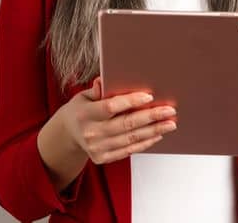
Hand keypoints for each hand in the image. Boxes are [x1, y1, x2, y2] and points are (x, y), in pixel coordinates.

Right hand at [53, 77, 177, 164]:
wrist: (67, 136)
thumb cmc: (80, 111)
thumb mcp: (83, 96)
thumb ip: (96, 90)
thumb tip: (104, 80)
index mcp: (85, 114)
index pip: (110, 107)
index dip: (130, 101)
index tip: (149, 96)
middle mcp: (91, 133)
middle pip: (126, 124)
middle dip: (151, 117)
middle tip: (169, 110)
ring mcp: (97, 148)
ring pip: (131, 139)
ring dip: (153, 131)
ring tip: (170, 123)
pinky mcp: (103, 158)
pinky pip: (129, 151)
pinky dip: (145, 143)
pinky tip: (157, 134)